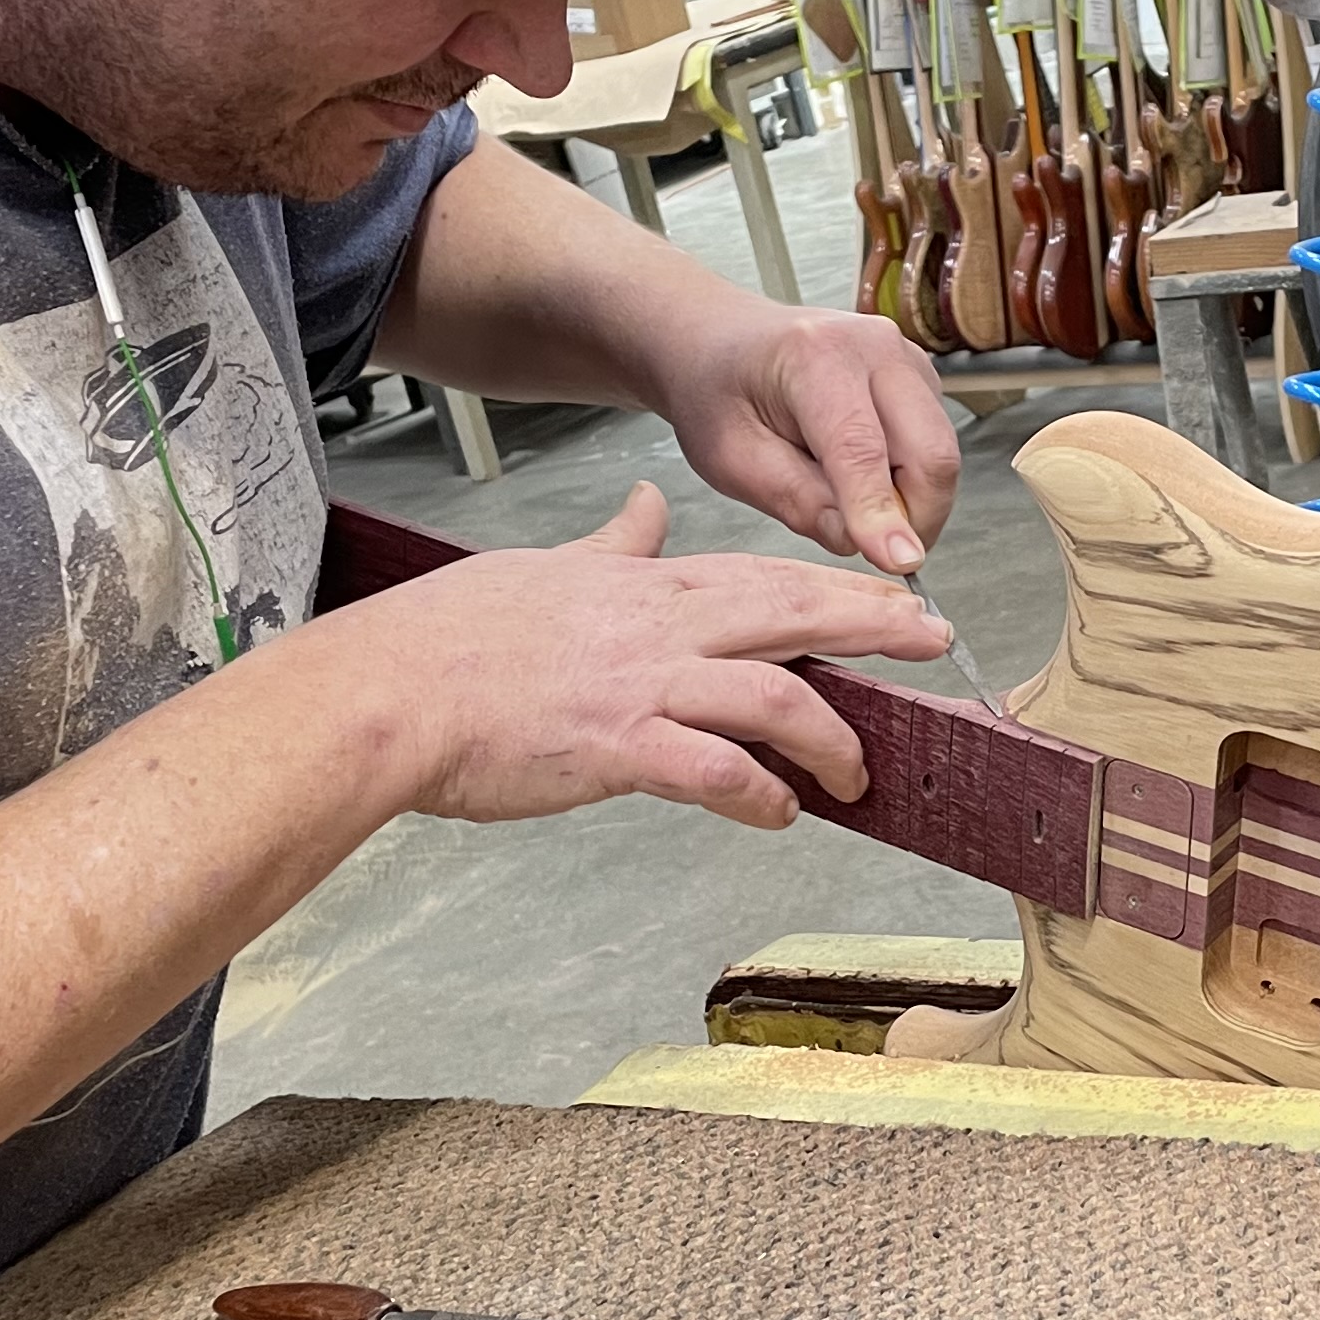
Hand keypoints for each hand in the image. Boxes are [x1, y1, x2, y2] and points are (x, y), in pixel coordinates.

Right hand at [338, 484, 942, 827]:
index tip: (894, 594)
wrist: (385, 694)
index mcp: (642, 584)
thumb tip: (644, 505)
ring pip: (773, 696)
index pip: (762, 575)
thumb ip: (610, 543)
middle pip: (792, 610)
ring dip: (829, 738)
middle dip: (873, 625)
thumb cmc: (449, 642)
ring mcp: (641, 685)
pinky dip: (761, 795)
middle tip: (934, 640)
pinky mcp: (617, 747)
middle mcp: (656, 625)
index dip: (837, 585)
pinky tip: (780, 813)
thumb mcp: (543, 567)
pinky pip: (716, 770)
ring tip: (858, 771)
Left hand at [648, 298, 962, 576]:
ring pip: (942, 455)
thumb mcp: (731, 459)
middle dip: (915, 519)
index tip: (898, 563)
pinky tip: (863, 474)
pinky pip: (936, 447)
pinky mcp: (922, 379)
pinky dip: (910, 480)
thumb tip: (856, 541)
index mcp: (815, 357)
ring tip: (849, 499)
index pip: (862, 451)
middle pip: (932, 453)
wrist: (723, 342)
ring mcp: (907, 360)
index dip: (881, 515)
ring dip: (911, 501)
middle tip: (871, 548)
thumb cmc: (719, 393)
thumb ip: (795, 501)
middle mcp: (875, 348)